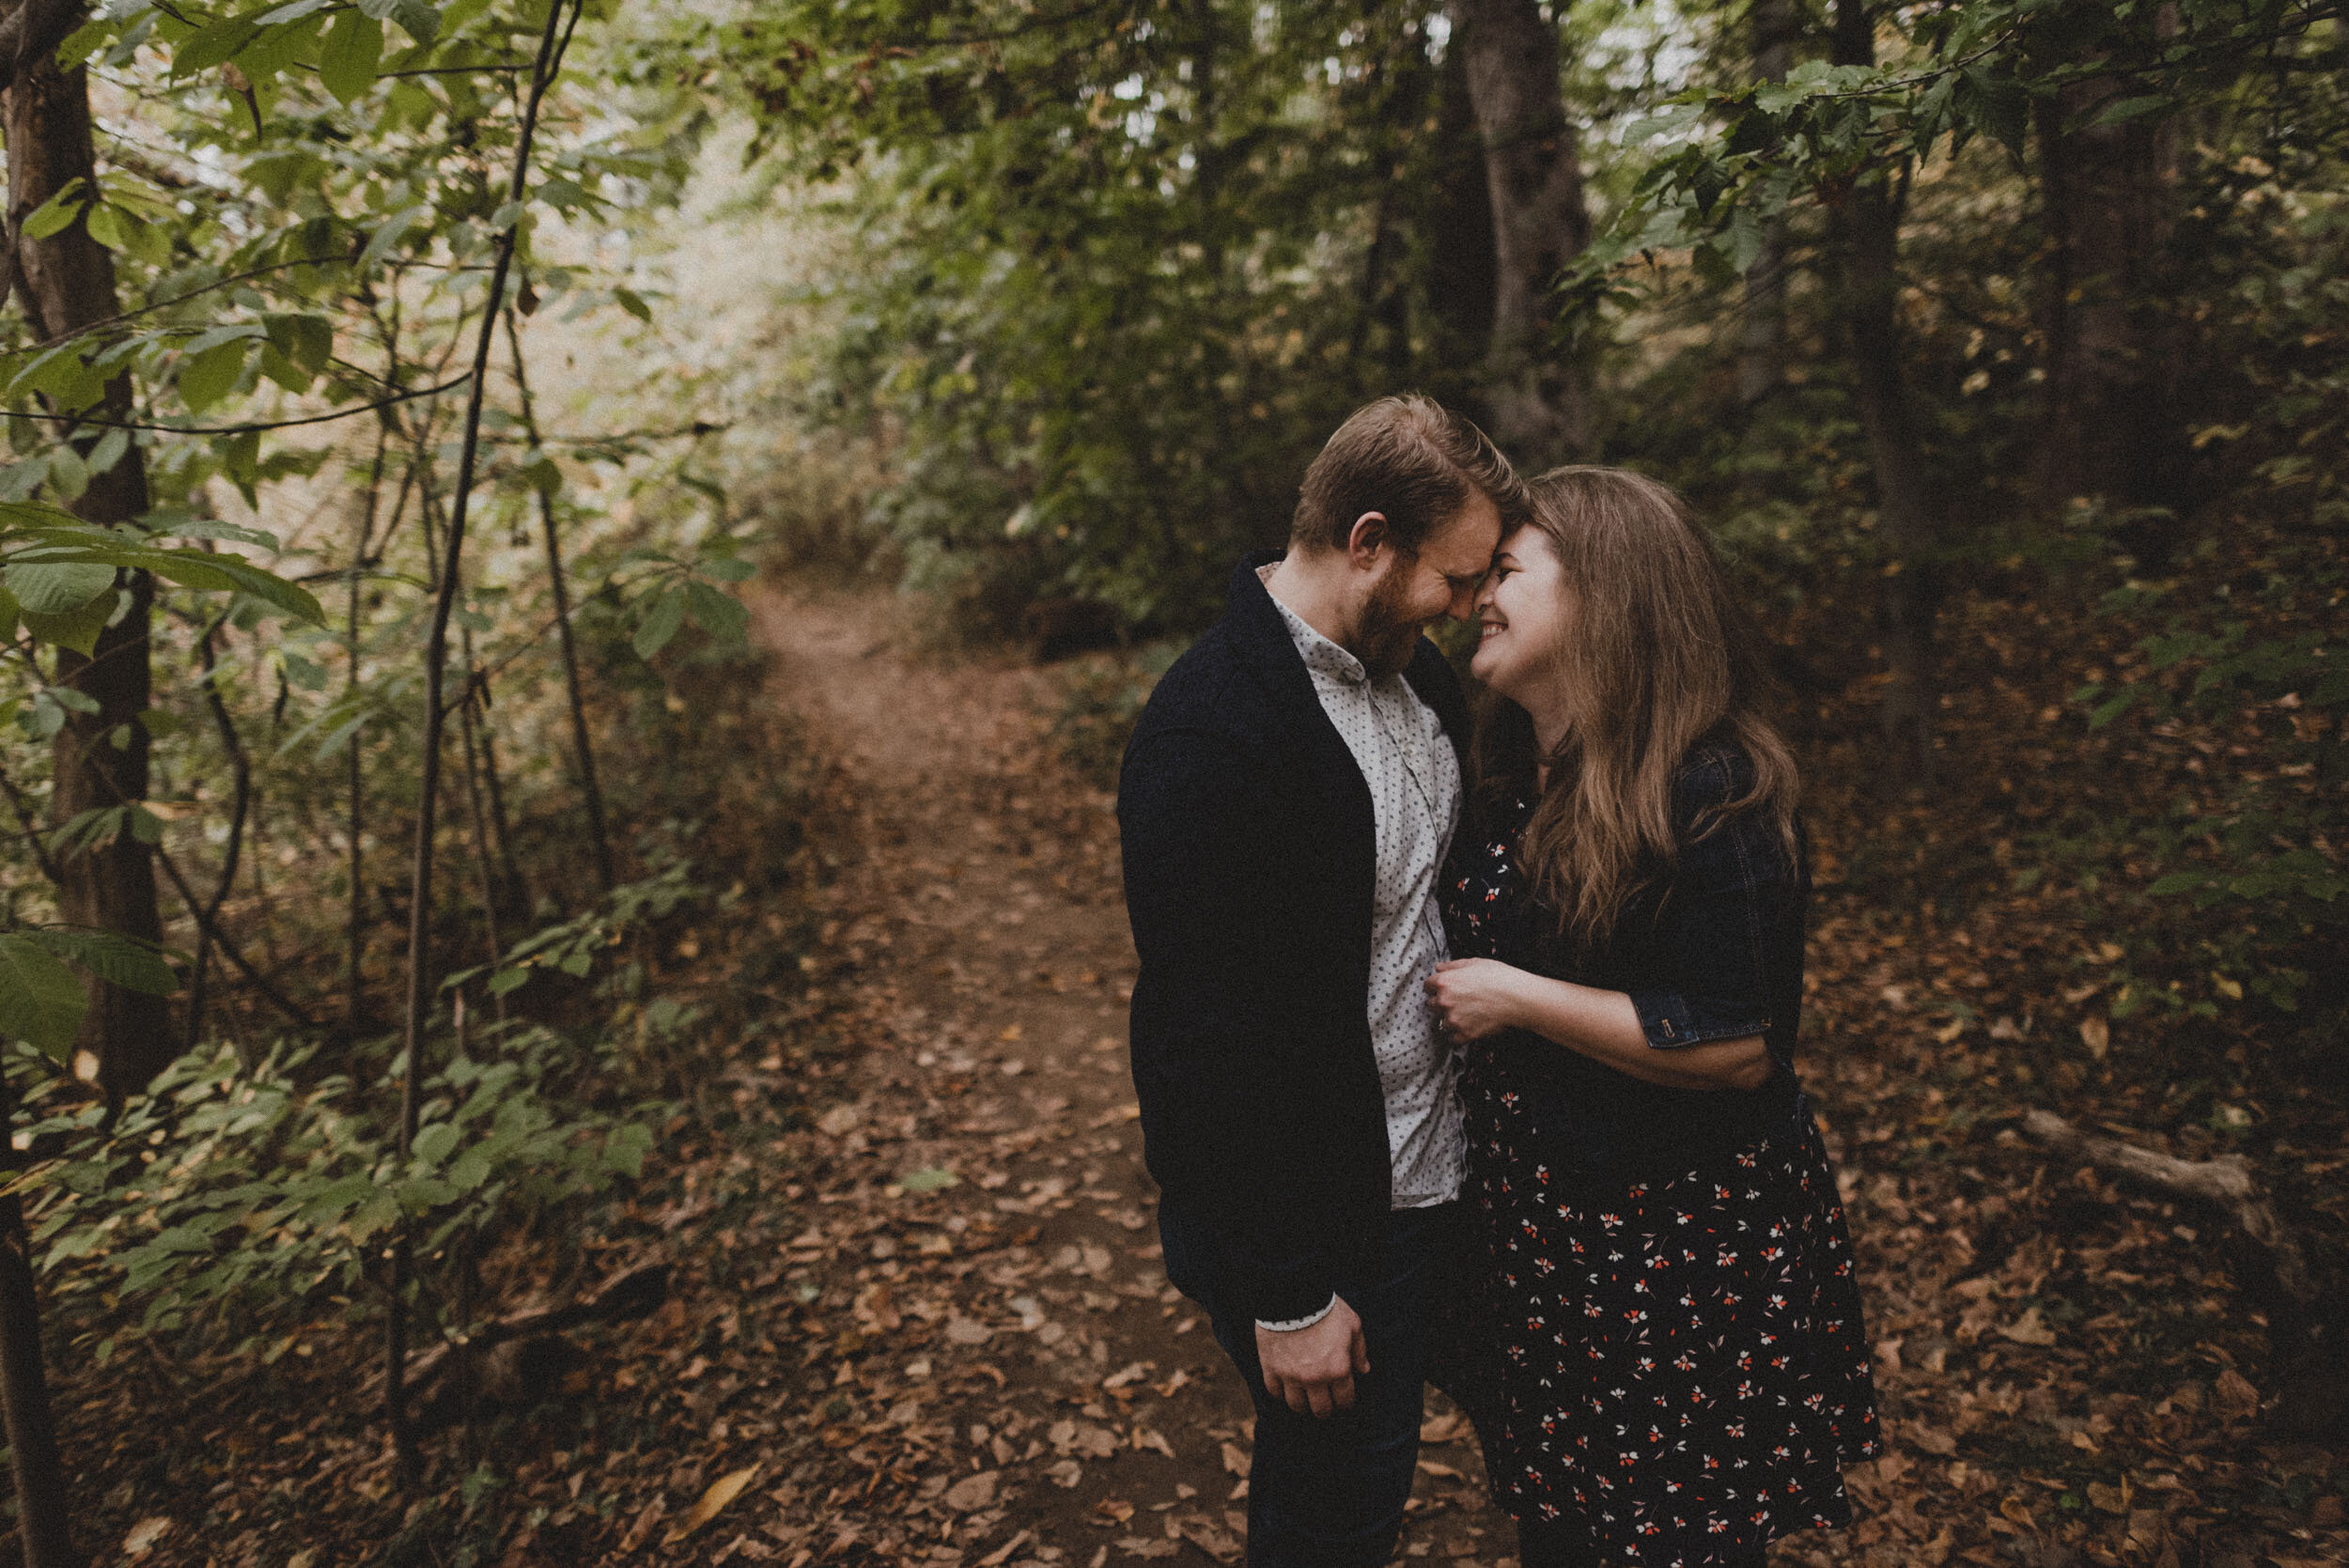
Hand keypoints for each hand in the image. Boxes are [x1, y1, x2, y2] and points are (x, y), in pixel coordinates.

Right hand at [1255, 1297, 1368, 1417]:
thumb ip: (1359, 1349)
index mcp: (1338, 1369)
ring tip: (1304, 1398)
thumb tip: (1364, 1370)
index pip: (1344, 1401)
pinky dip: (1280, 1392)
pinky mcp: (1271, 1368)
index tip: (1342, 1402)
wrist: (1291, 1295)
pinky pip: (1274, 1391)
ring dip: (1302, 1404)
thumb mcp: (1352, 1324)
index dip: (1345, 1404)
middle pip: (1321, 1410)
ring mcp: (1291, 1376)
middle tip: (1323, 1404)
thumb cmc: (1325, 1308)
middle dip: (1325, 1409)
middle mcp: (1315, 1378)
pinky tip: (1284, 1387)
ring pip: (1297, 1405)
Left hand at [1424, 958, 1525, 1042]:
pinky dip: (1459, 1035)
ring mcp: (1454, 1020)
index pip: (1427, 986)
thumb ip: (1452, 966)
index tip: (1443, 989)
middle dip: (1441, 1003)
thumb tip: (1439, 968)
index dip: (1435, 987)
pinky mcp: (1465, 1034)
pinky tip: (1470, 1026)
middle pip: (1431, 1005)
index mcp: (1445, 982)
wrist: (1518, 998)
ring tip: (1467, 1014)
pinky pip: (1453, 1039)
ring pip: (1442, 1022)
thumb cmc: (1499, 977)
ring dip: (1450, 1019)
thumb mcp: (1474, 963)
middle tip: (1458, 1002)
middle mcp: (1445, 1001)